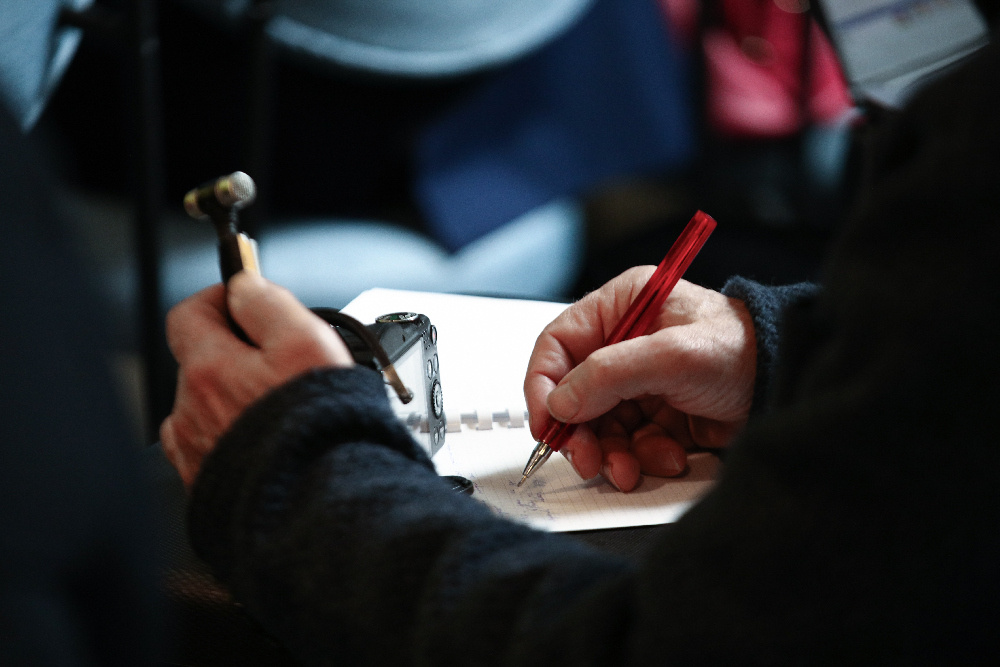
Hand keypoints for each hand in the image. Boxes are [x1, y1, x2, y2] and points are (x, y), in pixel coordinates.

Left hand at [160, 272, 353, 486]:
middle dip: (238, 356)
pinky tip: (270, 445)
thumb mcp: (307, 343)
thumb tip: (244, 286)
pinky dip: (236, 440)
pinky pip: (212, 449)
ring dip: (235, 401)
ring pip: (206, 409)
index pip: (189, 314)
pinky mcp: (206, 487)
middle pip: (202, 363)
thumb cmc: (318, 429)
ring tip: (281, 412)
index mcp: (209, 370)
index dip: (219, 300)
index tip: (247, 302)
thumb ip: (269, 305)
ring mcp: (194, 453)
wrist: (319, 508)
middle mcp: (189, 412)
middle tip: (284, 364)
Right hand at [524, 270, 755, 491]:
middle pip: (573, 394)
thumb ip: (611, 375)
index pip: (557, 346)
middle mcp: (623, 343)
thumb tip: (561, 403)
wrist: (789, 382)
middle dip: (580, 432)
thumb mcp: (674, 356)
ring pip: (598, 425)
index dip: (543, 386)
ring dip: (611, 452)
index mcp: (620, 308)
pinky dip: (642, 457)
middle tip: (588, 458)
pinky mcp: (656, 413)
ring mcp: (639, 381)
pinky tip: (668, 456)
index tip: (546, 423)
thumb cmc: (743, 350)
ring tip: (629, 468)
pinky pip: (628, 442)